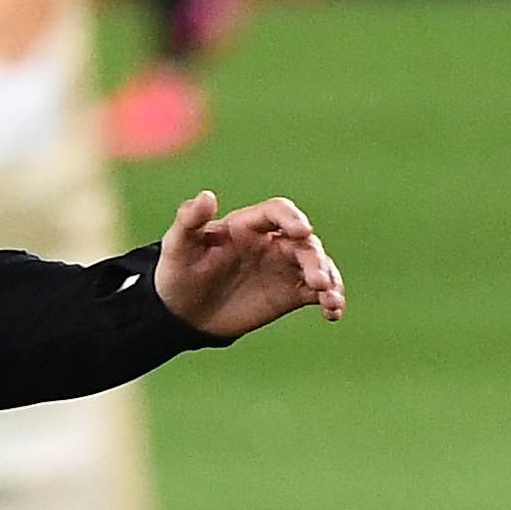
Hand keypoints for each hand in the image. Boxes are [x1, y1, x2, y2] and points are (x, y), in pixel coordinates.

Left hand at [154, 189, 345, 338]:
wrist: (183, 313)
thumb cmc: (178, 272)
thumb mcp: (177, 245)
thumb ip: (190, 220)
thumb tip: (207, 196)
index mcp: (247, 225)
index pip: (278, 212)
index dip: (292, 218)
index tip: (301, 231)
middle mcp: (271, 242)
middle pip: (304, 243)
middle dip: (314, 259)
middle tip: (318, 280)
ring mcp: (283, 268)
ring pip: (317, 266)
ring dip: (329, 279)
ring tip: (330, 299)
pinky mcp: (290, 294)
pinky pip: (317, 293)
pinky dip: (330, 300)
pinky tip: (333, 313)